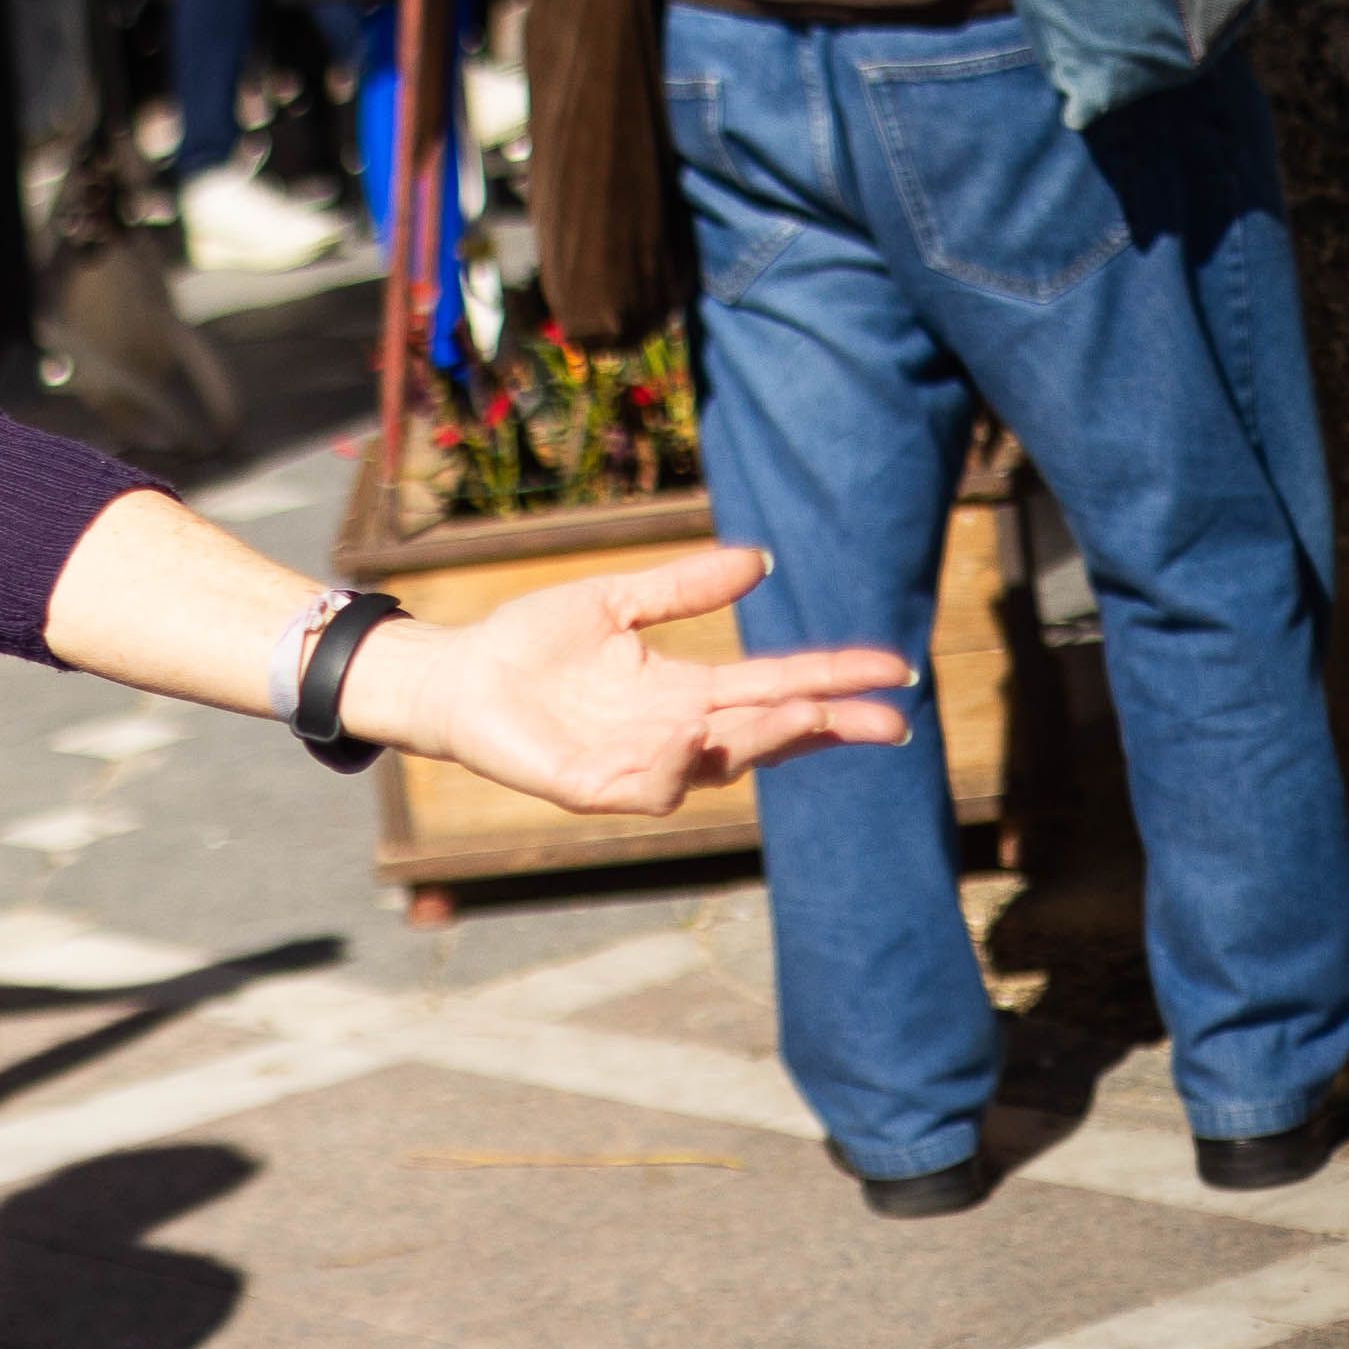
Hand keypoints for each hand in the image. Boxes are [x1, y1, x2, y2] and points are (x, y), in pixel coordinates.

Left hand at [353, 545, 910, 813]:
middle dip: (825, 726)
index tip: (893, 670)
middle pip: (767, 734)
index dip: (834, 678)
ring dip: (761, 741)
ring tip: (804, 712)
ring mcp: (638, 764)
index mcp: (687, 690)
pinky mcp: (592, 785)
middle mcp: (675, 732)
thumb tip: (760, 560)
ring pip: (718, 764)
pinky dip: (671, 767)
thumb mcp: (614, 602)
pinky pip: (645, 787)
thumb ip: (681, 588)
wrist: (455, 676)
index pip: (776, 686)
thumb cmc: (530, 643)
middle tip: (882, 719)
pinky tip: (690, 737)